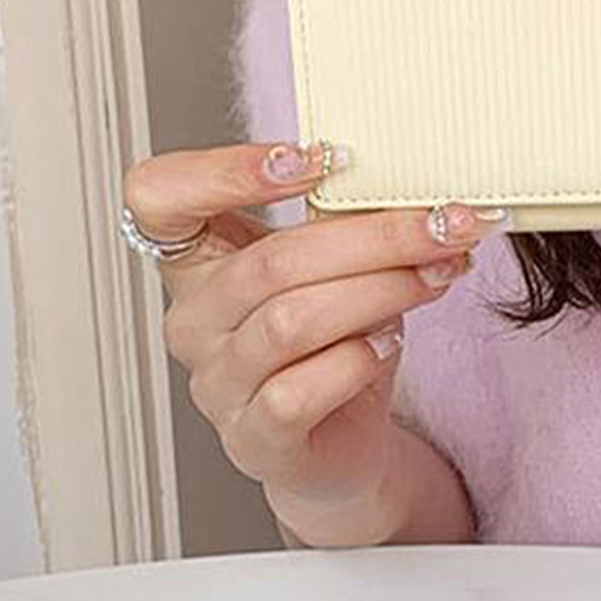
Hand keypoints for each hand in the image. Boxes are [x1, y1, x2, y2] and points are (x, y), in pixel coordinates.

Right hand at [123, 142, 497, 544]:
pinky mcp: (255, 439)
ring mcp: (218, 384)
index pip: (157, 195)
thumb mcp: (334, 271)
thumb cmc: (333, 347)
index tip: (315, 157)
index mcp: (197, 262)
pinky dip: (356, 360)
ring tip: (434, 277)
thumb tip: (421, 194)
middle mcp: (193, 321)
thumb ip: (347, 227)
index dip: (225, 170)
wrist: (344, 443)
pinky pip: (298, 391)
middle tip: (442, 225)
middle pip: (272, 261)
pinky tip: (389, 342)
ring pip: (291, 321)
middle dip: (374, 237)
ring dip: (380, 291)